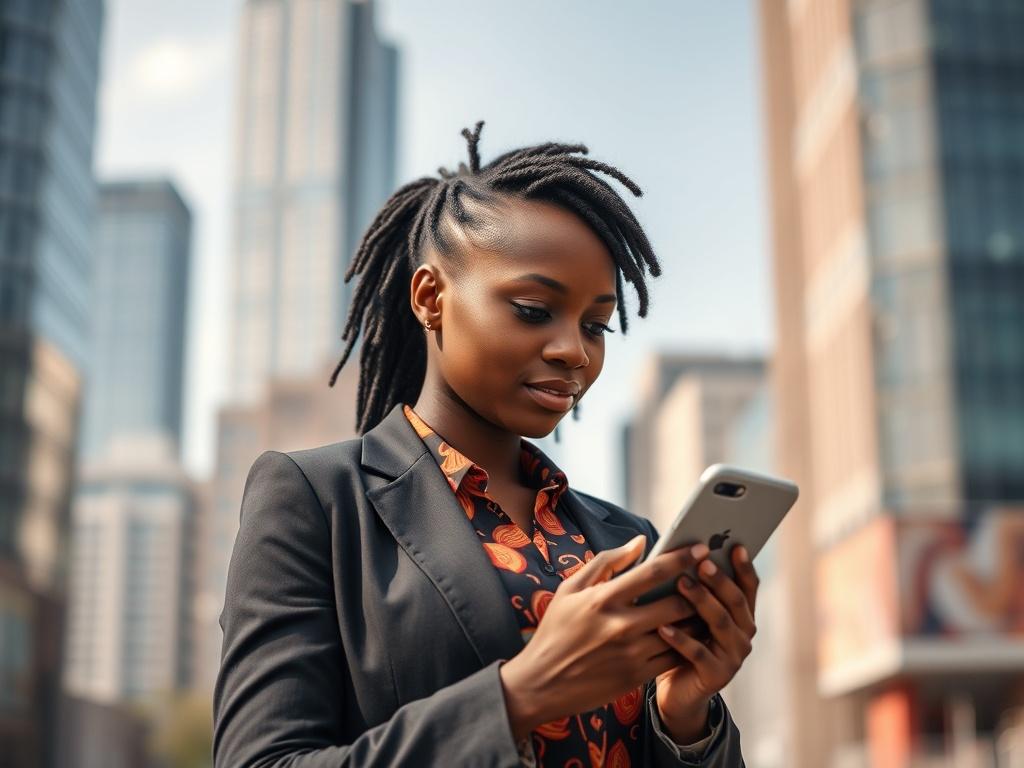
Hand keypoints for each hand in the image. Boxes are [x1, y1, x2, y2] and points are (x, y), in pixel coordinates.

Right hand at [498, 535, 702, 739]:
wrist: (542, 683)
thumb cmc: (556, 630)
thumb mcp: (570, 589)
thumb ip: (607, 562)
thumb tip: (640, 542)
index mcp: (602, 598)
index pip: (652, 572)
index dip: (680, 558)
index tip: (699, 549)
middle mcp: (620, 625)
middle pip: (676, 603)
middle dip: (697, 591)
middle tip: (709, 581)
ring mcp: (631, 653)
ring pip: (681, 632)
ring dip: (698, 618)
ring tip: (708, 606)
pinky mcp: (637, 676)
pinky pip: (674, 657)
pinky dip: (688, 644)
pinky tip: (693, 634)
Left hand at [653, 545, 758, 742]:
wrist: (678, 692)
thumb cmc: (682, 642)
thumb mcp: (690, 614)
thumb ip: (694, 587)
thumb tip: (682, 551)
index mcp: (741, 616)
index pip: (749, 587)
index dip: (744, 566)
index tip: (735, 545)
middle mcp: (743, 635)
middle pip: (736, 601)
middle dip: (719, 579)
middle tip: (701, 562)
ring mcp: (733, 657)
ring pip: (720, 623)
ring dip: (701, 601)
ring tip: (681, 583)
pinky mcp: (716, 676)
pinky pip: (698, 653)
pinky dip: (681, 638)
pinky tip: (663, 627)